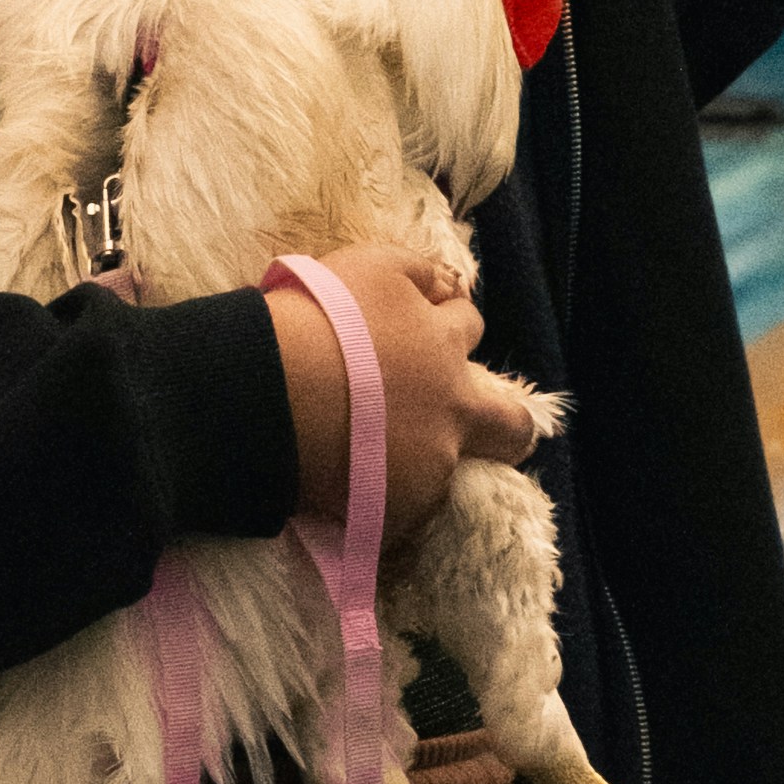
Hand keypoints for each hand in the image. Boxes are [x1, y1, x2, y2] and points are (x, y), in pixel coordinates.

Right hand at [267, 244, 537, 554]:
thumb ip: (417, 271)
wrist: (271, 392)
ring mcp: (432, 465)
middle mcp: (454, 408)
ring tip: (370, 468)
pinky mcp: (399, 512)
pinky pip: (400, 519)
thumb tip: (449, 284)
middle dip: (508, 429)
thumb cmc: (313, 319)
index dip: (448, 331)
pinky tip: (343, 499)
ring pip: (445, 472)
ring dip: (420, 466)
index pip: (468, 328)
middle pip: (512, 426)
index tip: (422, 339)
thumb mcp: (370, 265)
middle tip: (468, 431)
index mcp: (444, 344)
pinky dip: (378, 508)